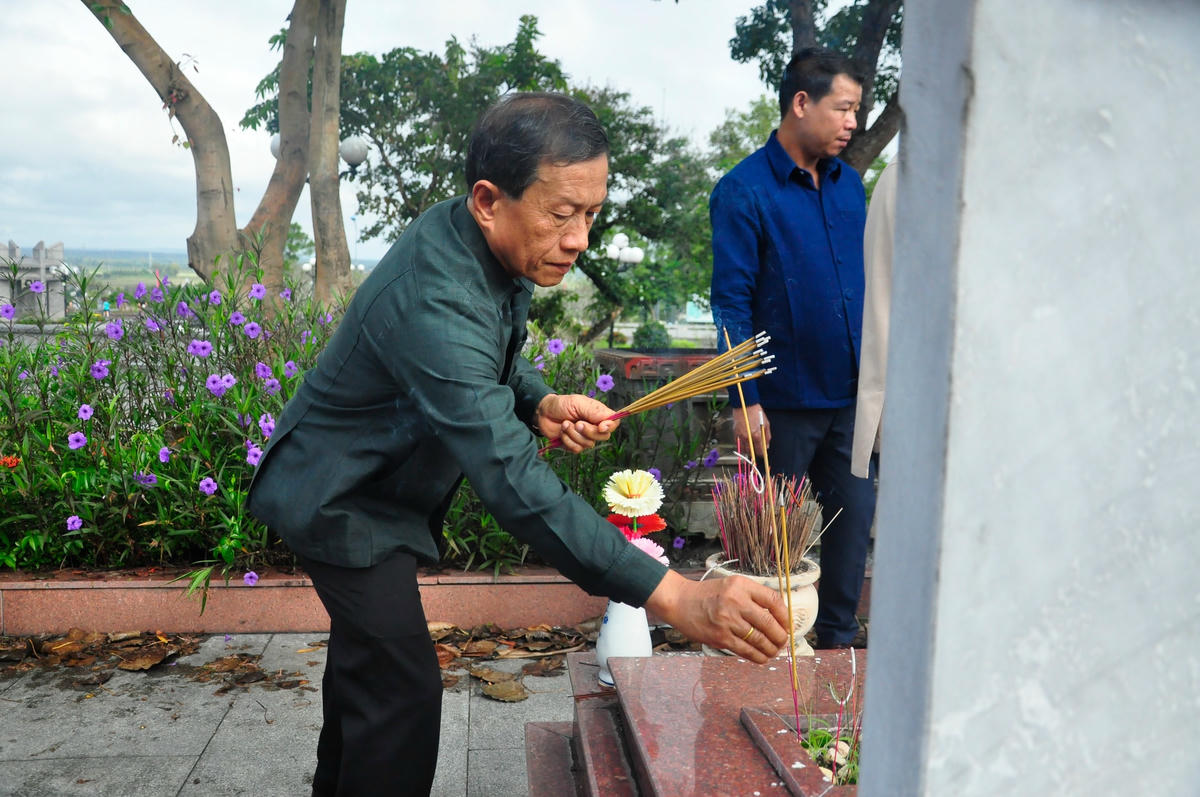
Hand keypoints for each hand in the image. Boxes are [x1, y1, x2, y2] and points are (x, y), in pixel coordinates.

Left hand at [533, 393, 619, 453]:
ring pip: (589, 444)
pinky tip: (562, 431)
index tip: (601, 426)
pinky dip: (567, 440)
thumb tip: (609, 421)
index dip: (610, 427)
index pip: (614, 423)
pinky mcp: (574, 445)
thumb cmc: (561, 404)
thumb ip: (595, 411)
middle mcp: (594, 426)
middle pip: (604, 436)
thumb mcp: (578, 403)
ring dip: (574, 434)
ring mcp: (584, 437)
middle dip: (588, 431)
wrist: (543, 413)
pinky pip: (577, 449)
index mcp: (598, 414)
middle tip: (577, 423)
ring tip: (565, 423)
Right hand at [644, 570, 788, 662]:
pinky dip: (757, 656)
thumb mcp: (731, 586)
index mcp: (741, 585)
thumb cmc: (708, 594)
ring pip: (759, 639)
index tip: (787, 624)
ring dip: (771, 649)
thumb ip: (752, 596)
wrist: (680, 602)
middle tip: (783, 641)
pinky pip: (745, 650)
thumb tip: (777, 617)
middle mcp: (736, 601)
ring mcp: (727, 620)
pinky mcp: (720, 637)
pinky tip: (762, 657)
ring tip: (774, 651)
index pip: (773, 600)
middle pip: (769, 622)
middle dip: (781, 636)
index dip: (785, 615)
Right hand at [732, 403, 770, 454]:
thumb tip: (767, 445)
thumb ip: (767, 436)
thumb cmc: (756, 412)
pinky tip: (745, 444)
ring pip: (743, 449)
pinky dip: (741, 446)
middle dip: (754, 453)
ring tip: (751, 449)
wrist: (745, 405)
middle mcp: (748, 437)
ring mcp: (741, 435)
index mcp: (757, 435)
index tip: (763, 454)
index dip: (762, 454)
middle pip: (751, 451)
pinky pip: (738, 443)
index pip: (759, 450)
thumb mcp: (766, 424)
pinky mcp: (735, 433)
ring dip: (748, 451)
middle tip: (757, 452)